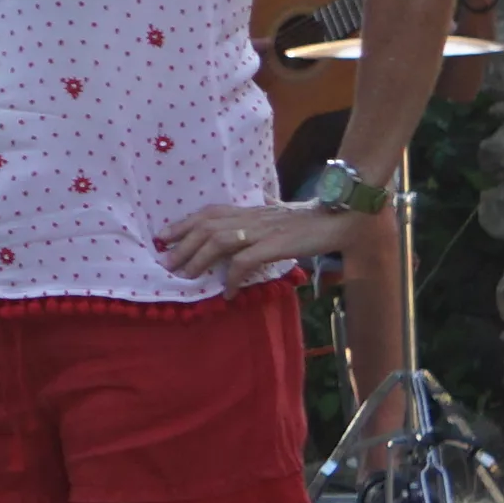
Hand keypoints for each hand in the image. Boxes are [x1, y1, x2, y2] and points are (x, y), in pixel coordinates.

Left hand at [156, 201, 367, 287]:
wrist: (339, 216)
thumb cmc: (310, 220)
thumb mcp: (277, 215)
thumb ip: (259, 218)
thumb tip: (250, 220)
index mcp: (250, 210)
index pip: (209, 212)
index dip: (184, 223)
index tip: (164, 236)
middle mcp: (251, 217)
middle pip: (207, 226)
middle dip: (183, 244)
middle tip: (167, 262)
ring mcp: (262, 230)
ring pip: (219, 241)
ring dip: (199, 259)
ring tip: (187, 276)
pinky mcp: (275, 244)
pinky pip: (245, 261)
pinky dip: (232, 276)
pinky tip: (227, 292)